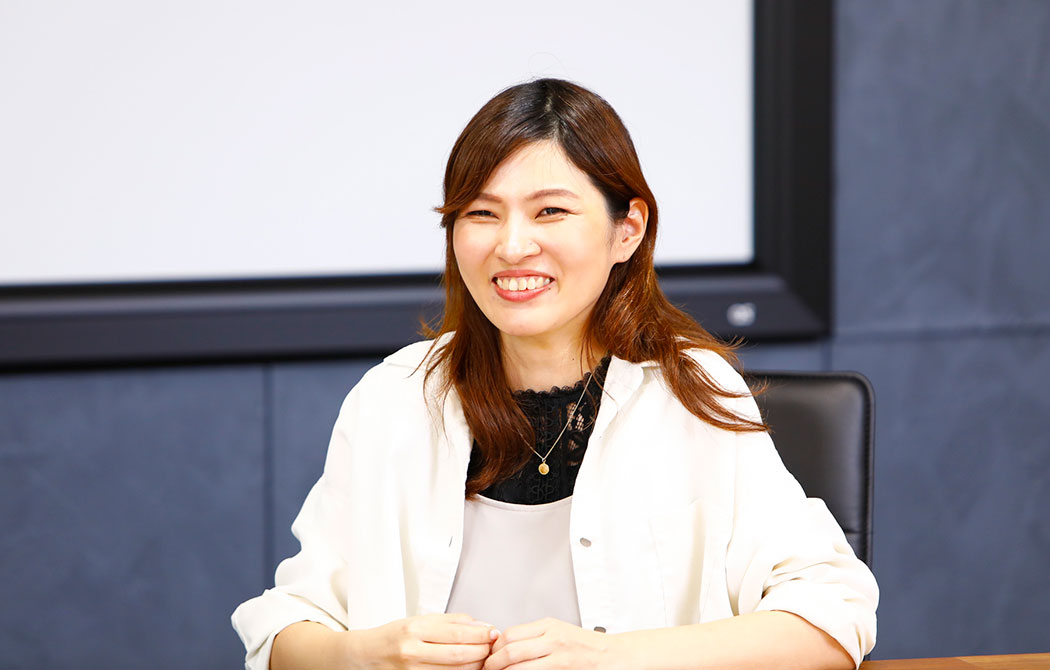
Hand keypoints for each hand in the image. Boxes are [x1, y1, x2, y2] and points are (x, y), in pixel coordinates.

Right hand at [368, 613, 498, 669]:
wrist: (366, 655)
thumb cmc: (393, 636)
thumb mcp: (419, 620)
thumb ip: (451, 621)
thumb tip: (480, 624)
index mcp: (415, 629)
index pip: (457, 632)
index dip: (481, 634)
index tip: (493, 632)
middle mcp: (412, 651)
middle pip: (459, 654)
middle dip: (482, 651)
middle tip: (492, 646)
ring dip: (475, 665)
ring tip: (483, 657)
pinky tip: (467, 668)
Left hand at [482, 617, 621, 669]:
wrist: (615, 656)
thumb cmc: (588, 647)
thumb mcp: (560, 633)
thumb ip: (537, 637)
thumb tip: (507, 647)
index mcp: (548, 626)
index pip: (510, 634)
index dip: (494, 648)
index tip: (488, 657)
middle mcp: (552, 638)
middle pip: (510, 650)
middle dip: (493, 664)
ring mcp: (558, 655)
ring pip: (518, 666)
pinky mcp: (564, 669)